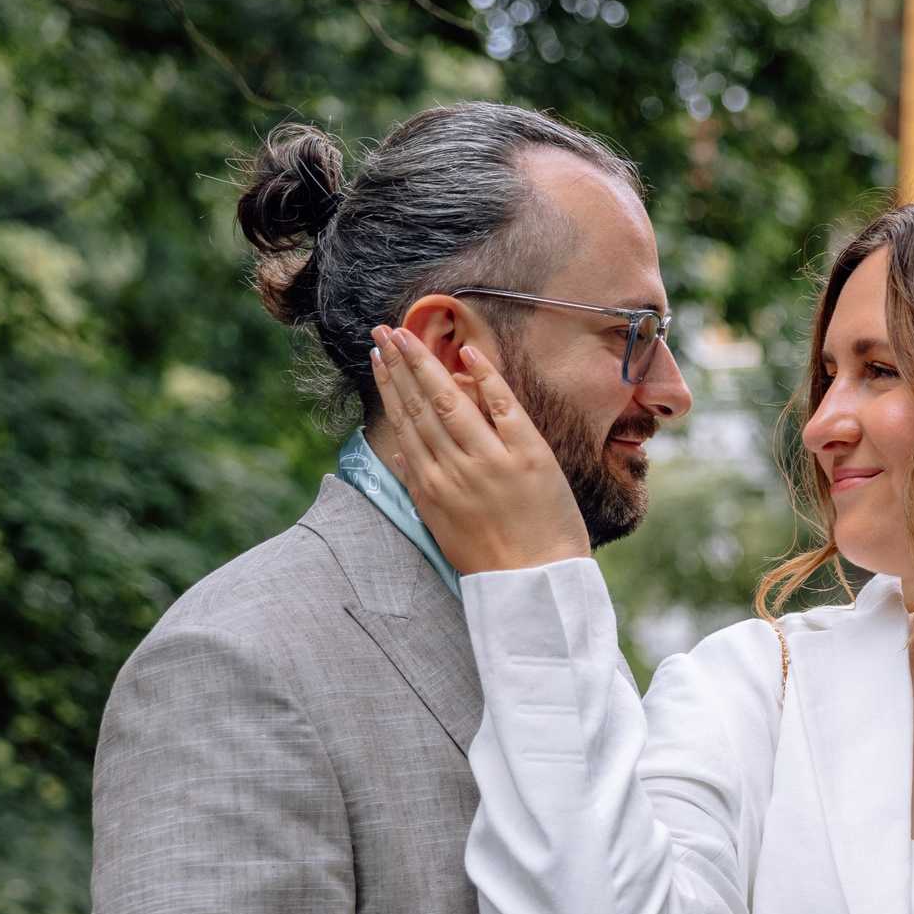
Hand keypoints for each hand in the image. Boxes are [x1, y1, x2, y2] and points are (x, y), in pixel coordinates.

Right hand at [369, 324, 590, 573]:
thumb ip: (418, 488)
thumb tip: (398, 454)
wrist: (535, 584)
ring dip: (427, 363)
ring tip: (409, 333)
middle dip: (400, 363)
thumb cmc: (490, 560)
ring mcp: (491, 461)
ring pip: (451, 401)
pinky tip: (468, 351)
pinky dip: (486, 378)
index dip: (389, 386)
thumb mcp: (442, 527)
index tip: (378, 356)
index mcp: (432, 486)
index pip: (405, 423)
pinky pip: (504, 408)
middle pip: (421, 405)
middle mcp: (455, 468)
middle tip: (384, 328)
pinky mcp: (528, 457)